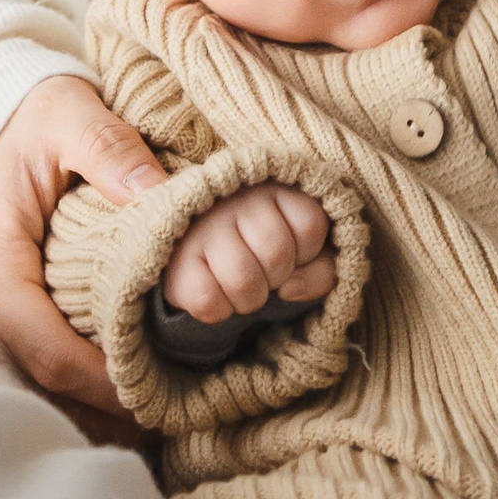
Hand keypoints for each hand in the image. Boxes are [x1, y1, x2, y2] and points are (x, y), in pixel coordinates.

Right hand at [0, 74, 167, 410]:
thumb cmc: (28, 115)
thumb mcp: (67, 112)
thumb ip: (110, 148)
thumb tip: (157, 193)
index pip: (49, 351)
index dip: (106, 382)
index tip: (161, 392)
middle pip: (46, 378)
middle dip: (107, 403)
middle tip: (174, 414)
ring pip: (43, 375)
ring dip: (96, 398)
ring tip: (161, 411)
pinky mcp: (4, 305)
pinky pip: (43, 354)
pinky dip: (85, 375)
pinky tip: (131, 381)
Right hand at [161, 185, 336, 325]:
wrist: (188, 247)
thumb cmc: (257, 251)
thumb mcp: (302, 254)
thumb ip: (321, 271)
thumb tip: (290, 291)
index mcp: (272, 188)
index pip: (310, 224)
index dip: (306, 253)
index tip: (290, 251)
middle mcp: (235, 201)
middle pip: (278, 256)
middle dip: (276, 279)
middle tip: (260, 273)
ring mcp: (203, 229)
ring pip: (245, 282)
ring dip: (249, 300)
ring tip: (239, 287)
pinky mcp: (176, 262)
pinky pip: (208, 302)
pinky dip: (219, 310)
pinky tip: (215, 293)